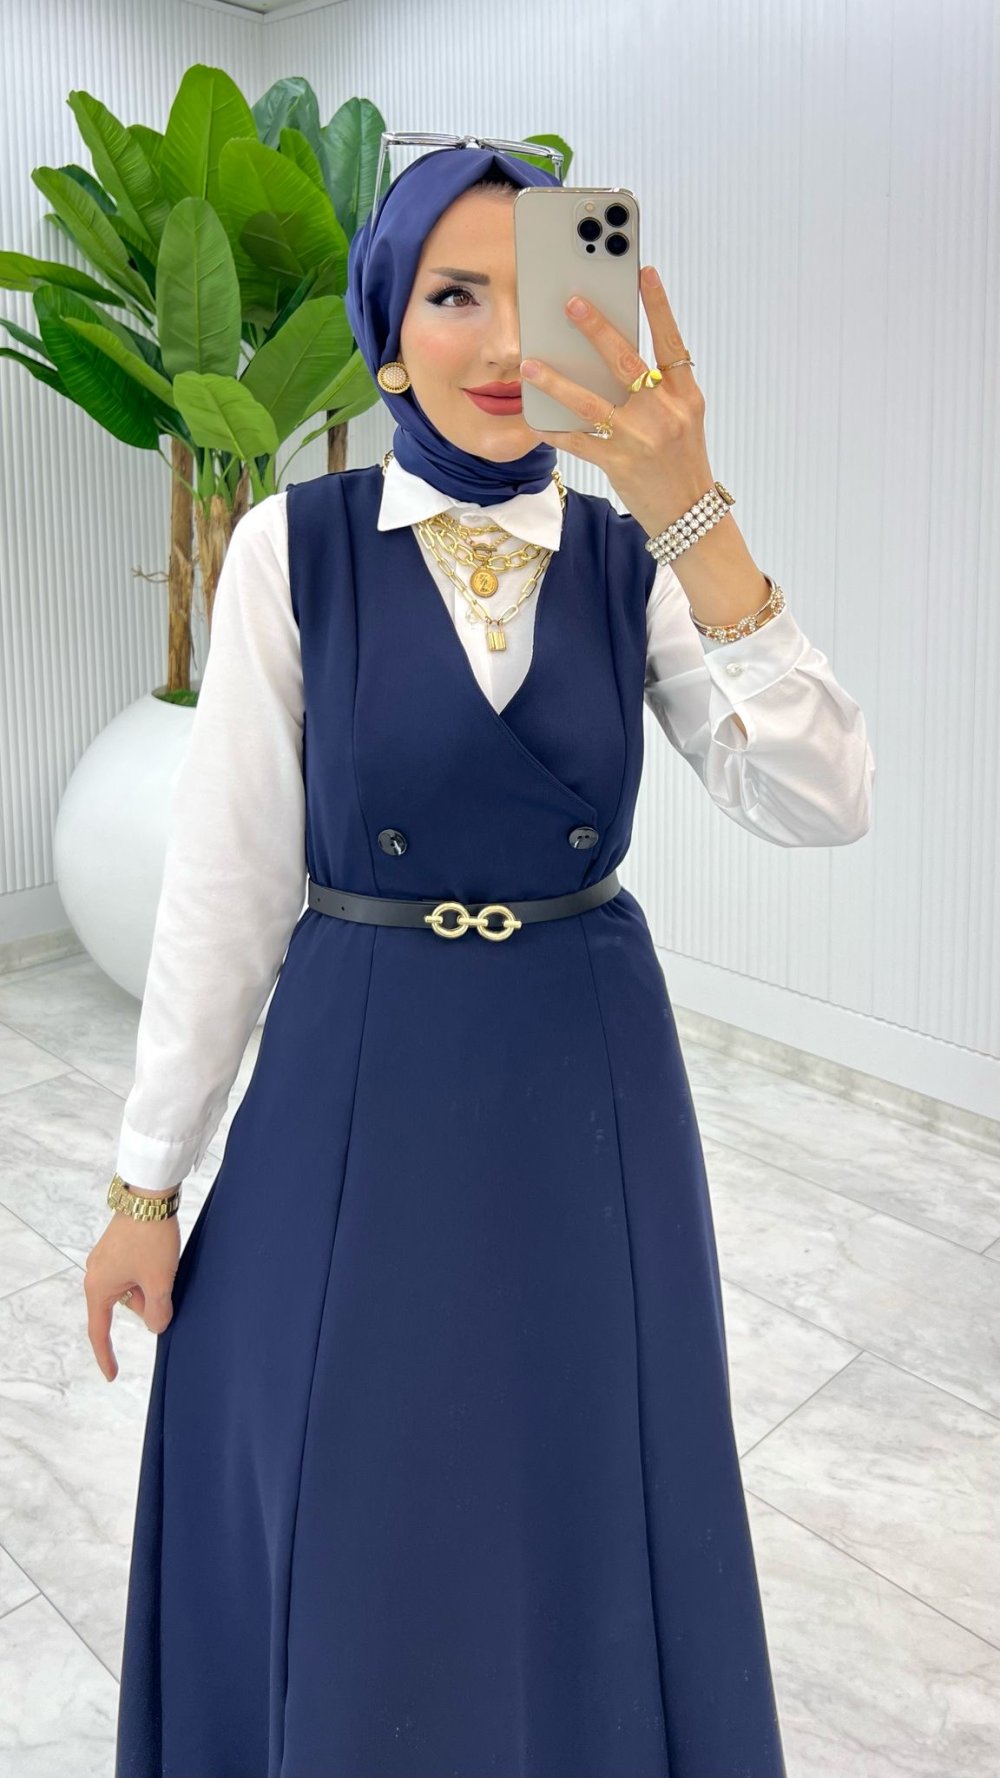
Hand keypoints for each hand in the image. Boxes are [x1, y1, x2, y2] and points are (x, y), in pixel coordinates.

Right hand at [84, 1206, 179, 1380]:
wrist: (149, 1194)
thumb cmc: (150, 1239)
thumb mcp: (159, 1281)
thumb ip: (158, 1311)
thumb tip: (156, 1327)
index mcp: (98, 1288)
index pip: (99, 1331)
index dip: (107, 1356)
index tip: (113, 1375)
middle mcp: (96, 1274)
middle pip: (123, 1307)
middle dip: (148, 1305)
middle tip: (168, 1288)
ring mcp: (106, 1259)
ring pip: (131, 1289)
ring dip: (151, 1287)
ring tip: (168, 1267)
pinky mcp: (118, 1247)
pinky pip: (133, 1273)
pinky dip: (149, 1275)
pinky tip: (165, 1262)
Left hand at [519, 265, 714, 540]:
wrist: (691, 516)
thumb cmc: (682, 460)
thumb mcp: (684, 417)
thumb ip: (659, 386)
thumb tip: (613, 352)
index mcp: (685, 396)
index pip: (672, 342)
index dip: (659, 307)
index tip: (644, 273)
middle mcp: (664, 413)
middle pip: (626, 363)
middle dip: (597, 330)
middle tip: (571, 303)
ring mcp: (640, 439)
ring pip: (591, 403)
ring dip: (557, 382)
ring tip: (530, 363)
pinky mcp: (619, 464)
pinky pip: (579, 443)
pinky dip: (555, 431)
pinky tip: (536, 420)